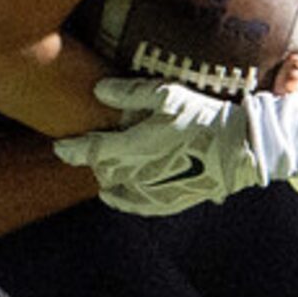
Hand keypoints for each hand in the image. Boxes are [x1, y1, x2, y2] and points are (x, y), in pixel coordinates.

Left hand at [52, 76, 260, 214]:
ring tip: (104, 167)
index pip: (92, 151)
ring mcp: (153, 191)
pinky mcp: (169, 202)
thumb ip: (130, 93)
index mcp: (134, 146)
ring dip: (107, 177)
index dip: (72, 149)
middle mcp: (138, 173)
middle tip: (87, 149)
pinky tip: (113, 195)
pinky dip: (121, 199)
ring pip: (117, 187)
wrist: (239, 149)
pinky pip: (136, 206)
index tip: (58, 146)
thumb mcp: (167, 95)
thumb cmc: (203, 117)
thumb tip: (98, 90)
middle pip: (103, 170)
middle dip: (93, 160)